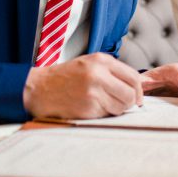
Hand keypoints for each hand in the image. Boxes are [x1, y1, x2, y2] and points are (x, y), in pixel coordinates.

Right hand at [23, 53, 142, 119]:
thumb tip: (136, 87)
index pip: (133, 77)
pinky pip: (107, 115)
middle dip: (130, 102)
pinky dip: (102, 114)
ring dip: (116, 109)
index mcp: (101, 61)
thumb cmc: (64, 77)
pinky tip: (90, 108)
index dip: (139, 90)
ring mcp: (93, 92)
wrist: (38, 88)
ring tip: (102, 104)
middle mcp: (99, 74)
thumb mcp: (89, 64)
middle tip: (121, 104)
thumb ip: (112, 72)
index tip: (136, 97)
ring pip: (121, 107)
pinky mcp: (88, 108)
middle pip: (131, 94)